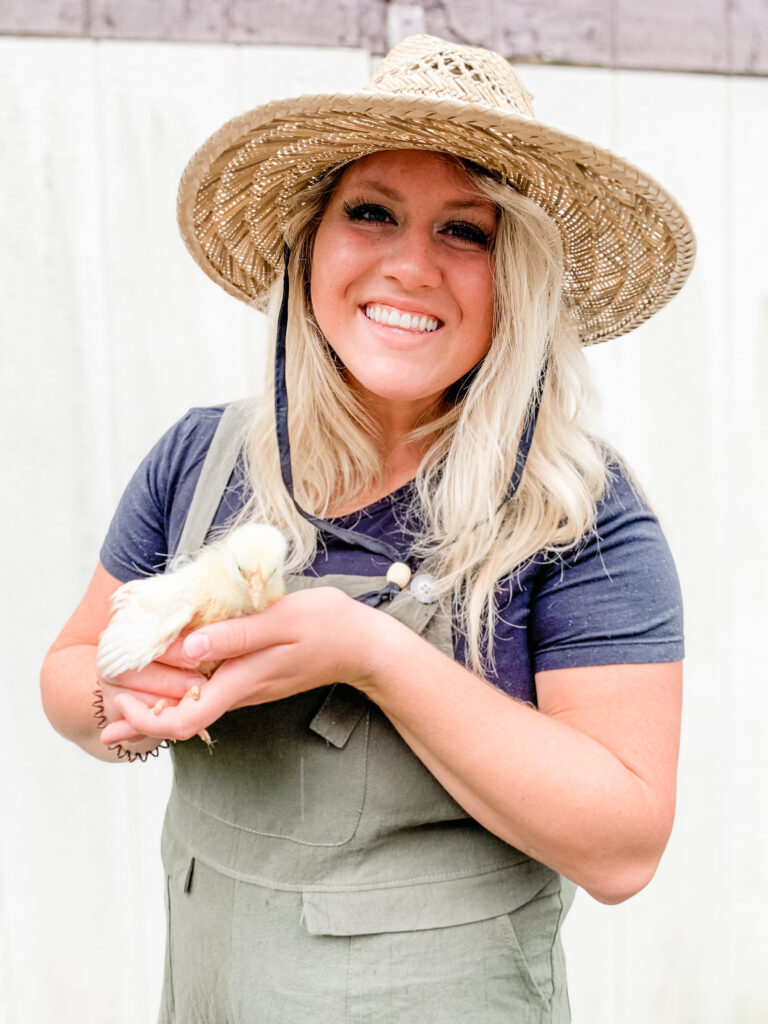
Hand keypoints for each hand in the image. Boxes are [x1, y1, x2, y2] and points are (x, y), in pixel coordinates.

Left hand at [104, 586, 383, 742]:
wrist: (365, 646)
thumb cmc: (327, 626)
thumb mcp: (281, 621)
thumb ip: (235, 635)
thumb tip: (186, 647)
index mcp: (242, 681)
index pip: (184, 719)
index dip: (145, 720)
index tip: (120, 701)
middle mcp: (241, 692)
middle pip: (182, 716)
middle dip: (142, 714)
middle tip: (108, 701)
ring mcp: (249, 687)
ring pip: (196, 704)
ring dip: (162, 699)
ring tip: (127, 685)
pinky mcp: (256, 678)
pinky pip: (212, 691)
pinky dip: (185, 687)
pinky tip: (172, 669)